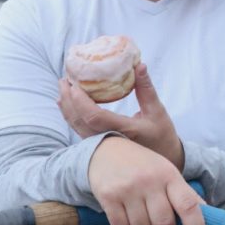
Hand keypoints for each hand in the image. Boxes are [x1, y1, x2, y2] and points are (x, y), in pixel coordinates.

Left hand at [58, 64, 184, 169]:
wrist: (161, 159)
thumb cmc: (162, 135)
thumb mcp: (157, 110)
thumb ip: (146, 88)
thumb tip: (139, 64)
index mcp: (124, 131)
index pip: (94, 116)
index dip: (80, 100)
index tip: (74, 83)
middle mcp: (109, 140)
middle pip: (79, 120)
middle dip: (68, 98)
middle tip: (64, 78)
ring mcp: (101, 145)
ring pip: (76, 125)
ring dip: (66, 106)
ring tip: (63, 87)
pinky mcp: (99, 145)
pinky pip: (79, 129)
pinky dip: (71, 114)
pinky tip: (68, 102)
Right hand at [88, 136, 207, 224]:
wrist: (107, 149)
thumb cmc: (144, 167)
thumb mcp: (168, 174)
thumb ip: (186, 196)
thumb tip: (209, 218)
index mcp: (169, 176)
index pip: (188, 205)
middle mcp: (150, 181)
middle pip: (164, 224)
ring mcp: (128, 189)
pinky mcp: (108, 196)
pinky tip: (129, 224)